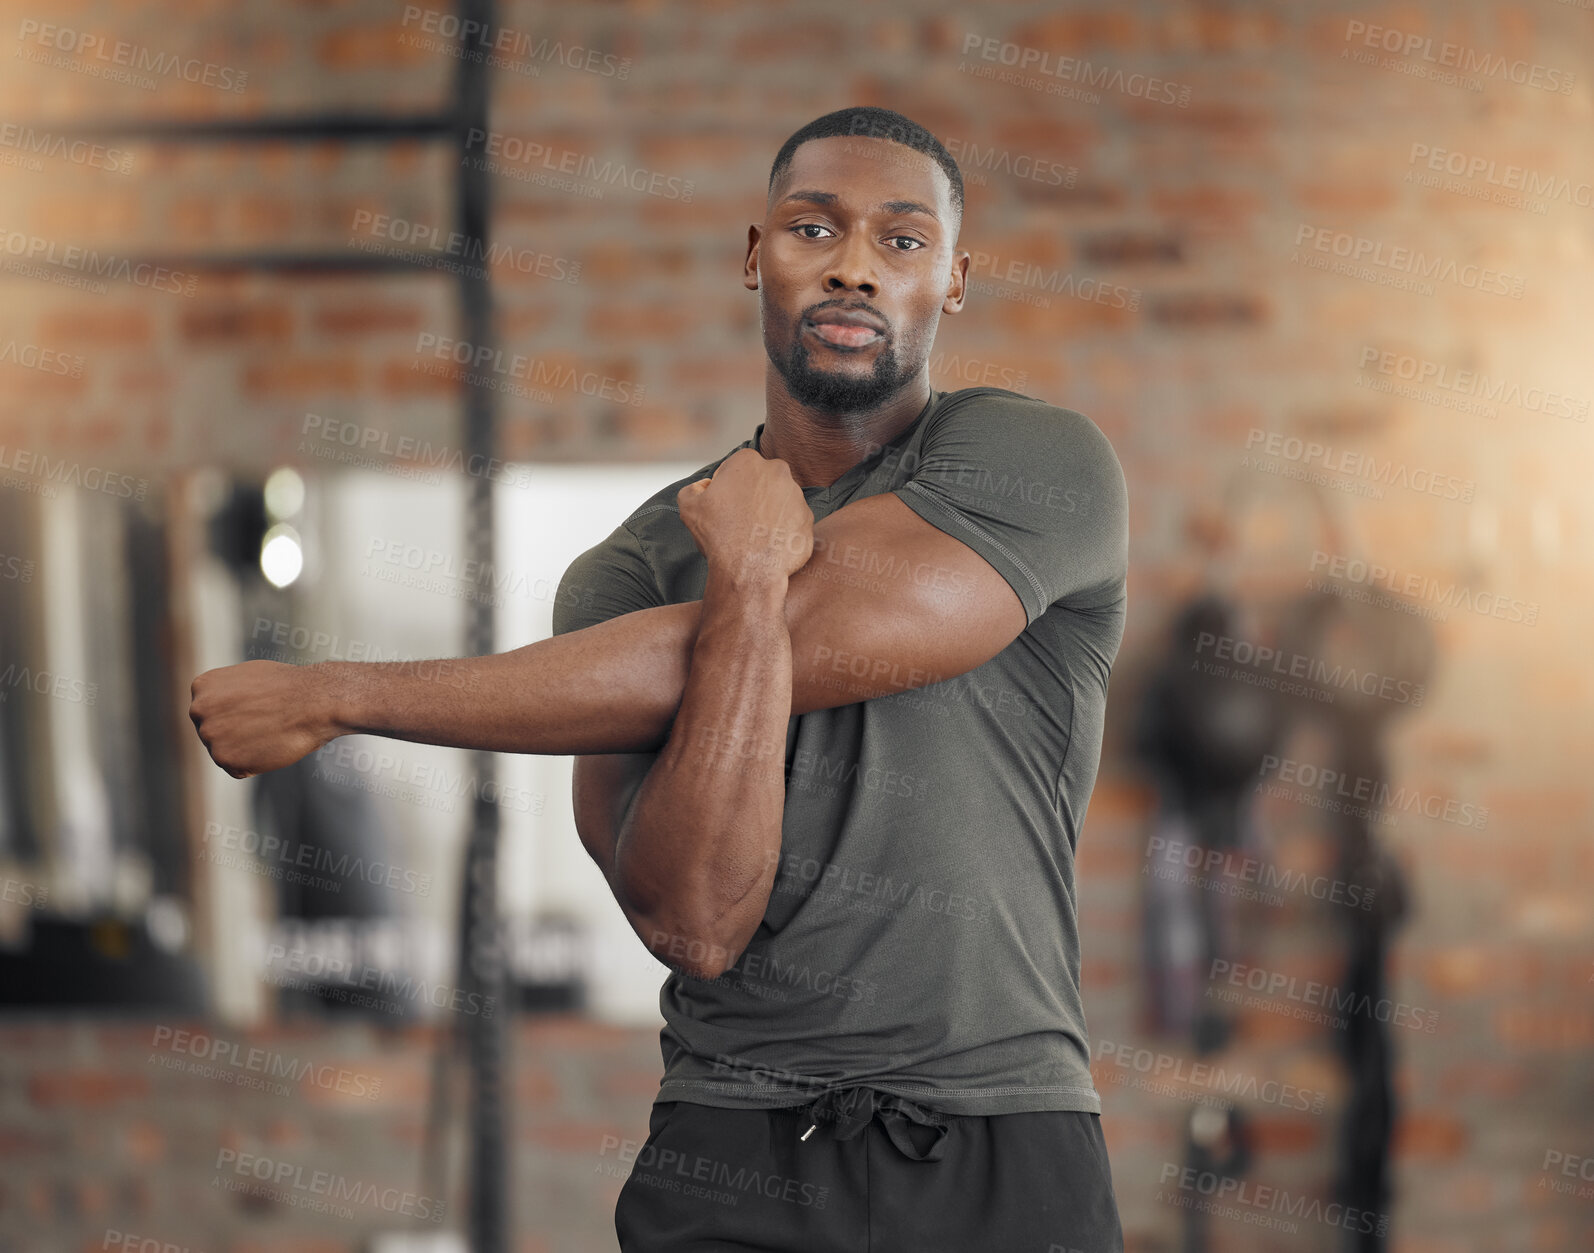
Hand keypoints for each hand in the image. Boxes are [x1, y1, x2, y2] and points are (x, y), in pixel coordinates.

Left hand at [189, 659, 340, 778]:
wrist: (315, 700)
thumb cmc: (290, 686)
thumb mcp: (247, 676)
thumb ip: (226, 692)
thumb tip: (222, 707)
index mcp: (202, 687)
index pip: (210, 713)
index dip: (238, 715)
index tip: (257, 710)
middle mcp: (198, 709)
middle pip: (214, 733)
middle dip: (238, 734)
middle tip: (266, 724)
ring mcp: (208, 735)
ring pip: (225, 753)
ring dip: (247, 749)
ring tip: (271, 732)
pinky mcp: (224, 758)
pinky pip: (238, 769)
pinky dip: (256, 764)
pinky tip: (271, 745)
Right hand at [677, 448, 813, 582]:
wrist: (748, 570)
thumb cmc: (719, 536)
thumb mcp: (689, 506)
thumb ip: (694, 488)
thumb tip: (705, 486)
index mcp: (748, 461)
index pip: (734, 469)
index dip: (725, 489)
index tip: (723, 507)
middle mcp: (778, 472)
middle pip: (760, 482)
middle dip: (750, 497)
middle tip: (738, 521)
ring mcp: (797, 495)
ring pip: (778, 501)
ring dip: (767, 513)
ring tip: (753, 535)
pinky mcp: (808, 519)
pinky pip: (792, 522)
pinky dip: (782, 531)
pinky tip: (768, 544)